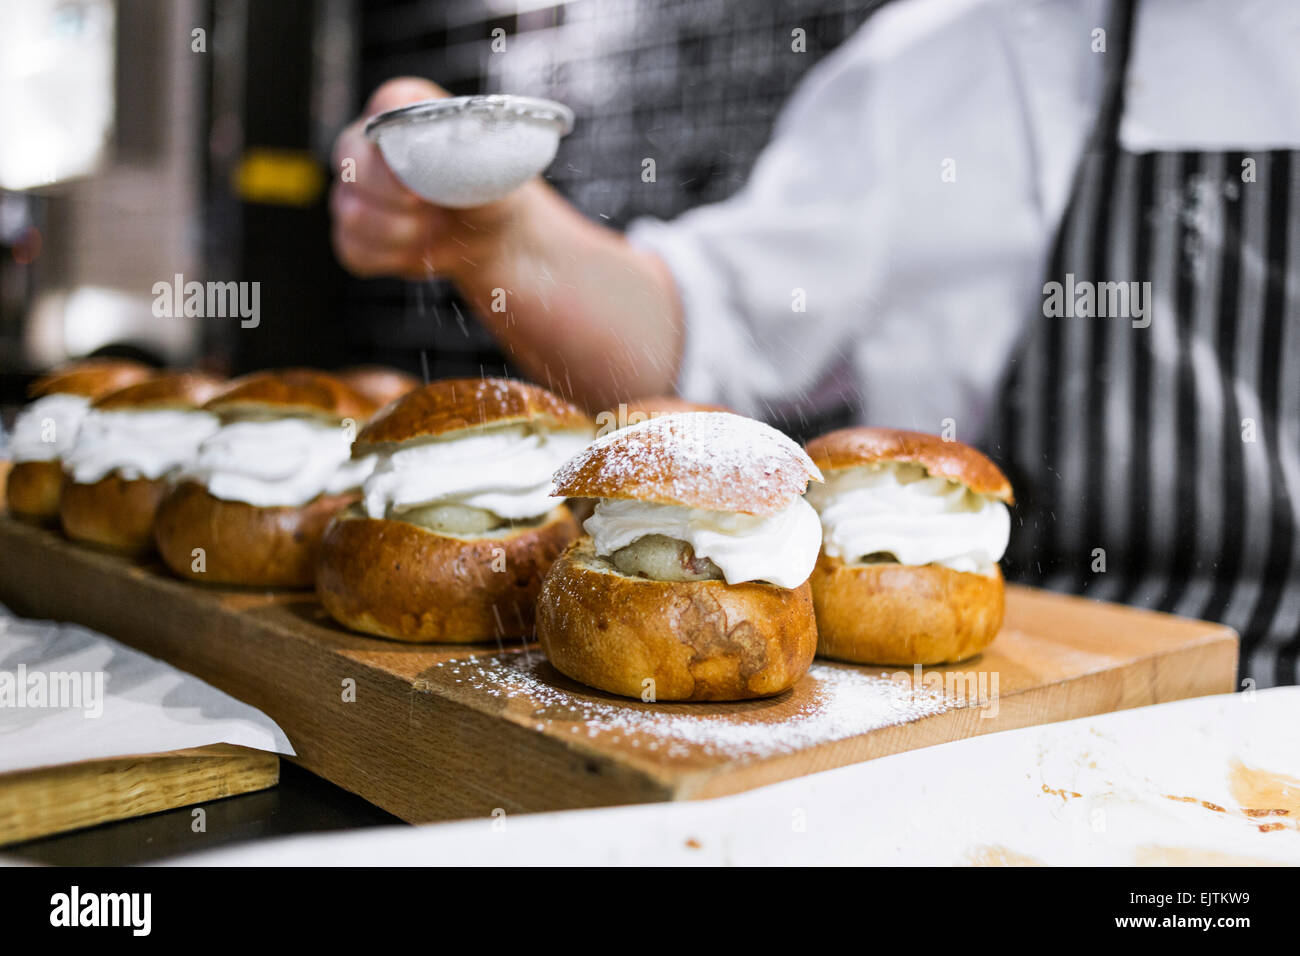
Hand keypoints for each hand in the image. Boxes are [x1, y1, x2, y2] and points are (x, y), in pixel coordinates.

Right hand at [329, 77, 519, 279]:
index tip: (427, 163)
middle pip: (350, 159)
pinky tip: (418, 248)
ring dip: (400, 230)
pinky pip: (354, 249)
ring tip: (434, 227)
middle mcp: (368, 143)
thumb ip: (475, 154)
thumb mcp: (497, 168)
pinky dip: (392, 257)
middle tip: (429, 203)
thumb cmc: (489, 189)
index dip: (404, 136)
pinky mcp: (354, 233)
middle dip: (393, 191)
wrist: (489, 235)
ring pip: (352, 212)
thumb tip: (455, 153)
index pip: (388, 104)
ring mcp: (354, 190)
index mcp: (406, 109)